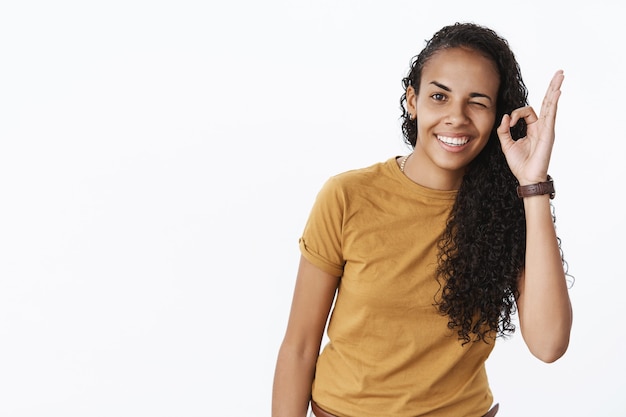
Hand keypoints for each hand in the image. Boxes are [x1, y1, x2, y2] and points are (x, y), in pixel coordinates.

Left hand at [496, 70, 563, 184]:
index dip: (514, 115)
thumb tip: (504, 117)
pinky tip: (557, 91)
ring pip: (551, 104)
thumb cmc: (519, 163)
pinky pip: (551, 114)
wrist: (526, 177)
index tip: (508, 124)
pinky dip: (553, 102)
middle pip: (546, 102)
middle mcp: (541, 126)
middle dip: (551, 87)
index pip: (525, 111)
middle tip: (559, 72)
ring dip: (554, 88)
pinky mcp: (548, 132)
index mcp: (532, 128)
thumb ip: (503, 130)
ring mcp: (546, 128)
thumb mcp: (506, 144)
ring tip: (560, 74)